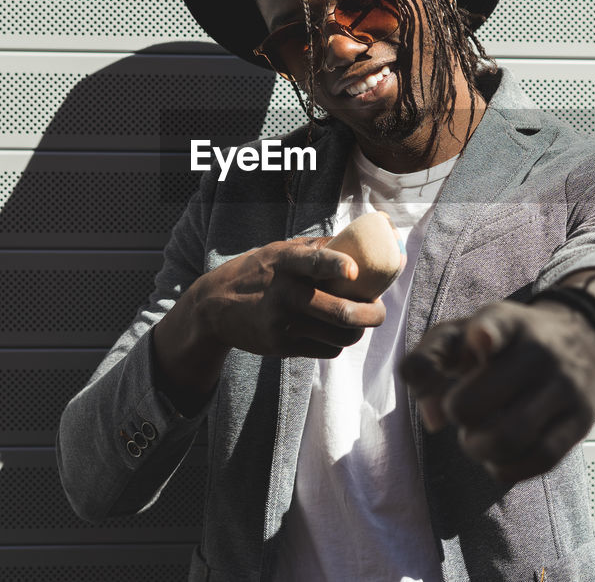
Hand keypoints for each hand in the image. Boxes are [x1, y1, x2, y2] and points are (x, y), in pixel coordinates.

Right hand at [189, 237, 386, 358]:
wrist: (213, 308)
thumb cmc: (257, 272)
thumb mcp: (279, 250)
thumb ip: (317, 248)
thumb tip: (363, 243)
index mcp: (285, 262)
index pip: (312, 262)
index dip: (335, 265)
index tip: (354, 270)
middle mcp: (284, 293)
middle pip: (340, 312)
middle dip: (372, 314)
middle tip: (380, 311)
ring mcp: (283, 323)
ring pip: (340, 335)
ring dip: (359, 331)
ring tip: (361, 321)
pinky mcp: (282, 347)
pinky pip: (327, 350)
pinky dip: (338, 342)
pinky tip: (334, 332)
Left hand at [399, 300, 594, 482]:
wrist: (582, 341)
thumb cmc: (502, 345)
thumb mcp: (462, 334)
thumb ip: (426, 364)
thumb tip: (433, 419)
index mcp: (504, 321)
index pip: (495, 324)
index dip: (485, 334)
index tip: (482, 340)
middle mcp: (538, 351)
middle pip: (472, 403)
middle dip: (456, 414)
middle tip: (463, 410)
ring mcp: (563, 386)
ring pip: (507, 438)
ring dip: (478, 448)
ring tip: (479, 436)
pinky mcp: (580, 421)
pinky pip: (538, 460)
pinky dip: (507, 467)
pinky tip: (501, 453)